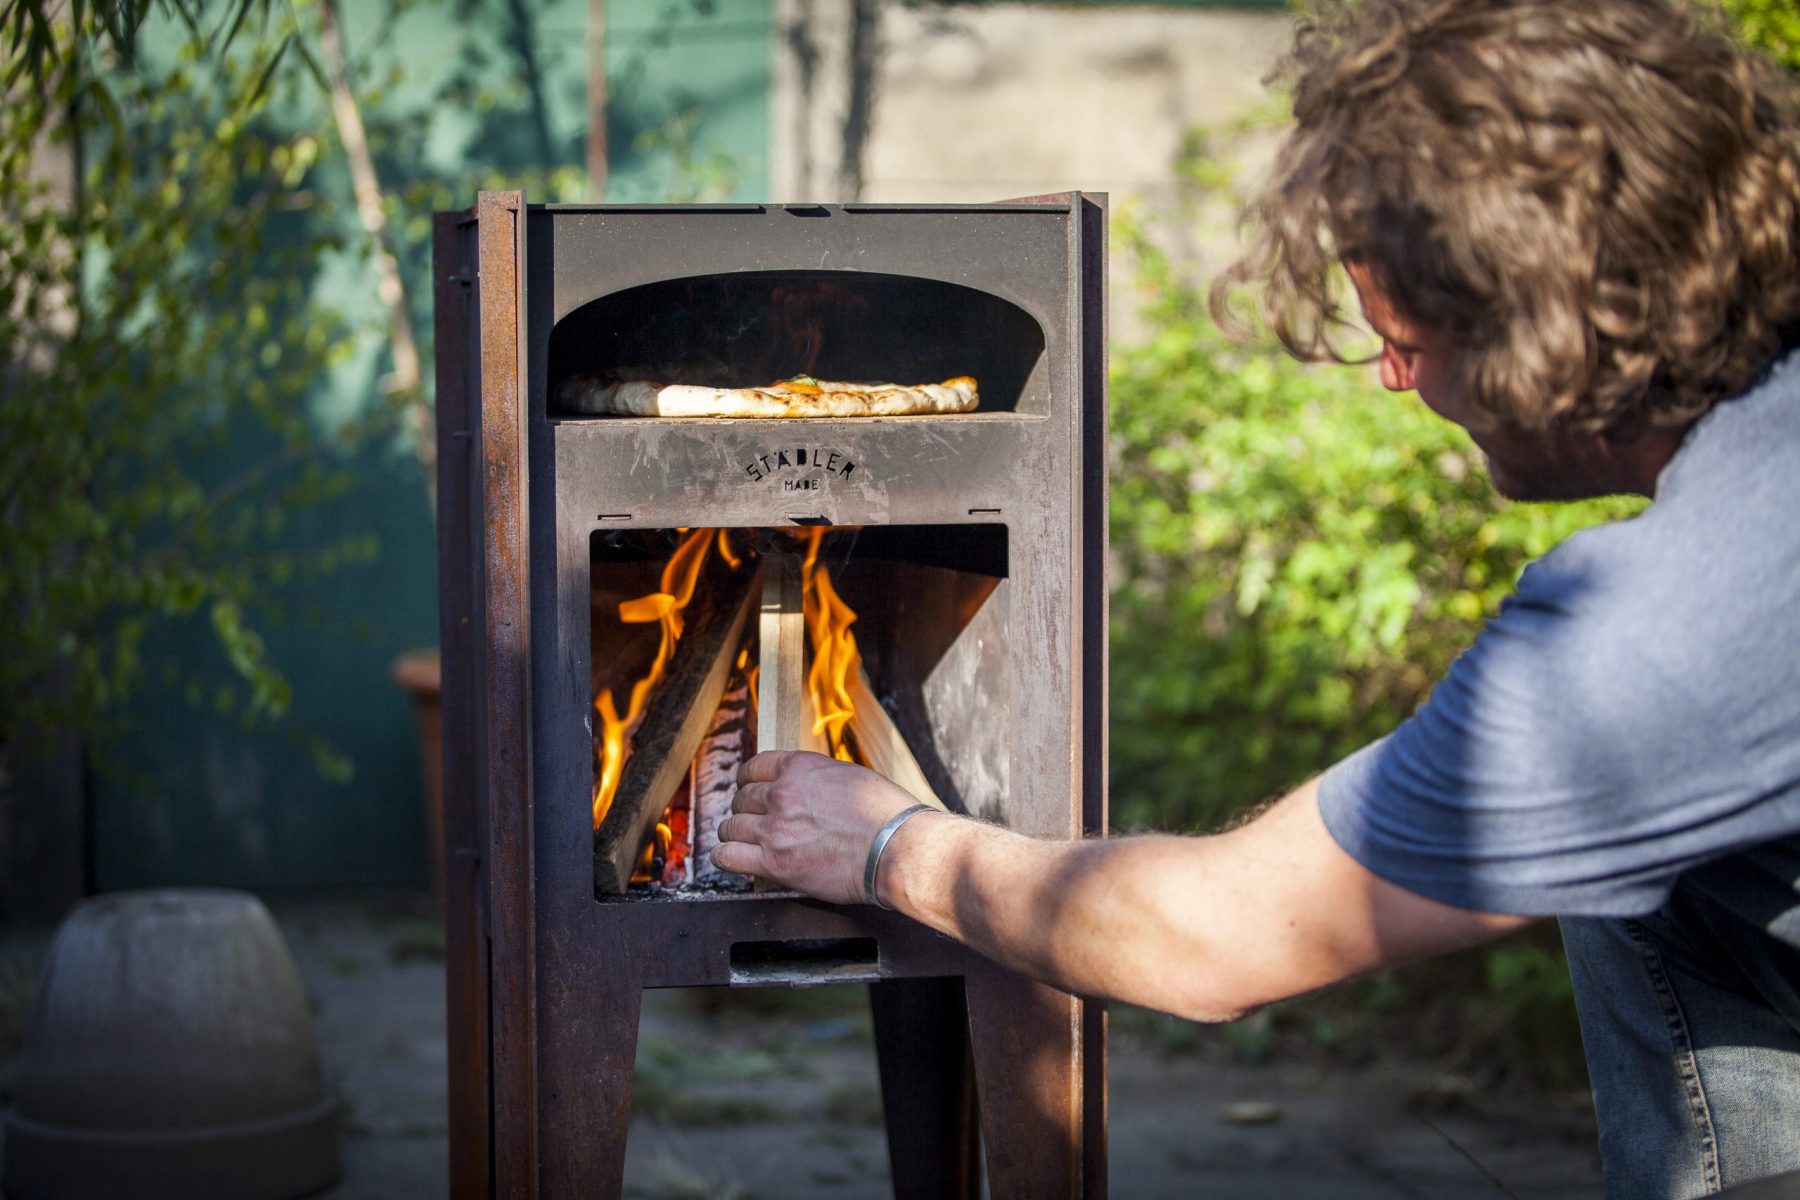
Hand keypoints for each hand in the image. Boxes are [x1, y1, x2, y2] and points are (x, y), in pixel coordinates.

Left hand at [711, 750, 921, 904]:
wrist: (897, 848)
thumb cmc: (885, 814)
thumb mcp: (849, 776)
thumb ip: (816, 780)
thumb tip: (803, 790)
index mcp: (799, 766)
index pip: (755, 766)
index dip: (749, 780)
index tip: (751, 790)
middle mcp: (782, 793)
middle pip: (741, 798)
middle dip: (746, 809)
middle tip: (754, 821)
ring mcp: (775, 828)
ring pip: (731, 827)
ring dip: (735, 834)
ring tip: (743, 842)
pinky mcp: (775, 862)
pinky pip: (728, 857)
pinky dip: (726, 858)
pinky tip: (734, 859)